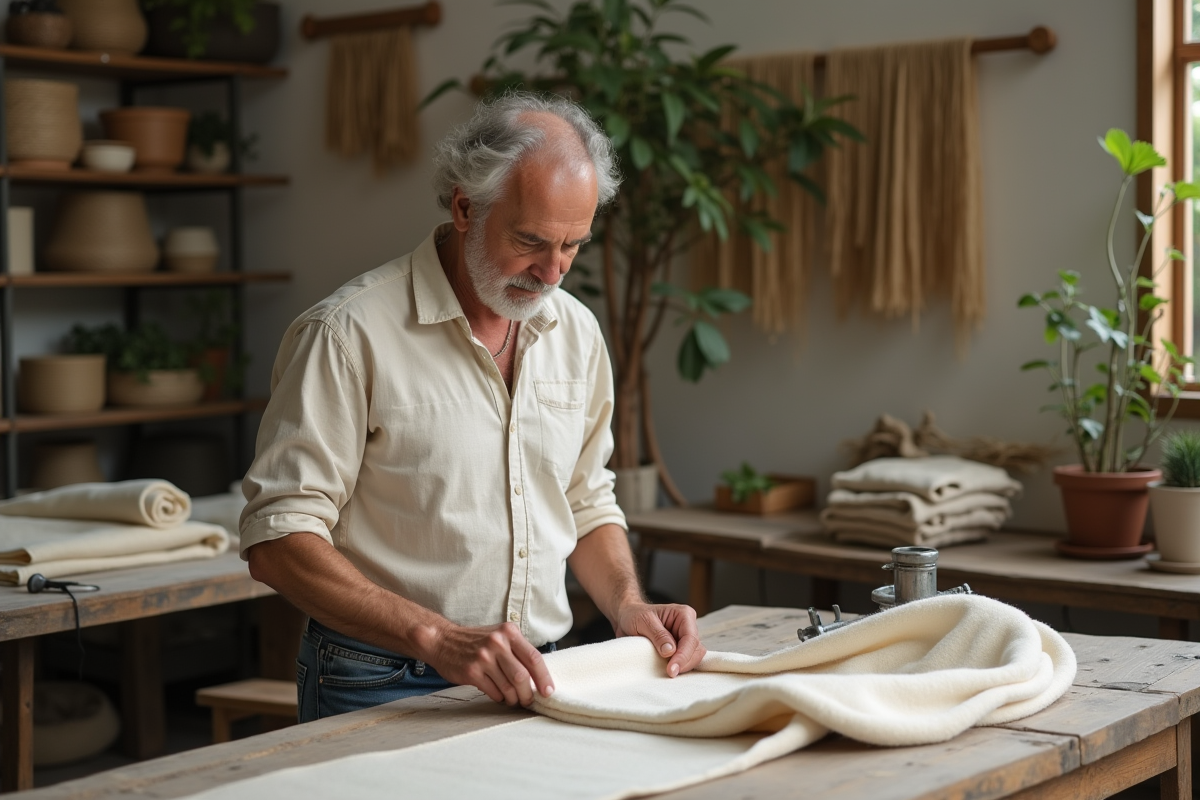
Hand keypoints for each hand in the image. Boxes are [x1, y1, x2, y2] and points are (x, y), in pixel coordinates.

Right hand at [428, 622, 554, 705]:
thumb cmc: (476, 641)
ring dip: (513, 698)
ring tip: (513, 699)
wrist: (443, 641)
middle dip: (528, 693)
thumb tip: (538, 676)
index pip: (534, 658)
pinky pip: (493, 692)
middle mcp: (497, 642)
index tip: (548, 692)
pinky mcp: (472, 672)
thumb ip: (517, 650)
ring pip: (508, 687)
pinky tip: (498, 695)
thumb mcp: (499, 636)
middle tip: (528, 700)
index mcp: (509, 632)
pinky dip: (499, 697)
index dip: (544, 678)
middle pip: (522, 676)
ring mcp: (483, 657)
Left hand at [614, 602, 705, 677]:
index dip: (683, 655)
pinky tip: (670, 671)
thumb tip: (671, 651)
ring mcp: (684, 638)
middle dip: (685, 663)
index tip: (672, 669)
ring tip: (669, 672)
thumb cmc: (635, 615)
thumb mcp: (644, 621)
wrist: (626, 618)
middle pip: (696, 650)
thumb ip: (658, 635)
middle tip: (670, 673)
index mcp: (683, 614)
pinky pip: (686, 661)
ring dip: (684, 666)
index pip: (690, 638)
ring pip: (694, 657)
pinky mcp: (680, 649)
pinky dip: (680, 667)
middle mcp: (688, 626)